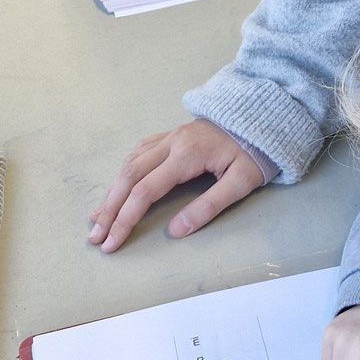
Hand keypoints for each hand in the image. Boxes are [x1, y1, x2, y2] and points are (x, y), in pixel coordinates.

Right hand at [90, 119, 266, 249]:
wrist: (264, 118)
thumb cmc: (256, 153)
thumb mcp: (241, 183)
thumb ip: (209, 206)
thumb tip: (175, 230)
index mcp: (187, 155)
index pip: (145, 191)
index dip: (125, 219)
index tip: (112, 242)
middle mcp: (172, 143)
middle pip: (129, 176)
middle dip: (110, 209)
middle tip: (95, 237)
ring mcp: (170, 136)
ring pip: (130, 163)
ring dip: (113, 191)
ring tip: (99, 217)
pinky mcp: (173, 135)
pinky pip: (140, 152)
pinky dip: (125, 172)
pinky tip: (118, 186)